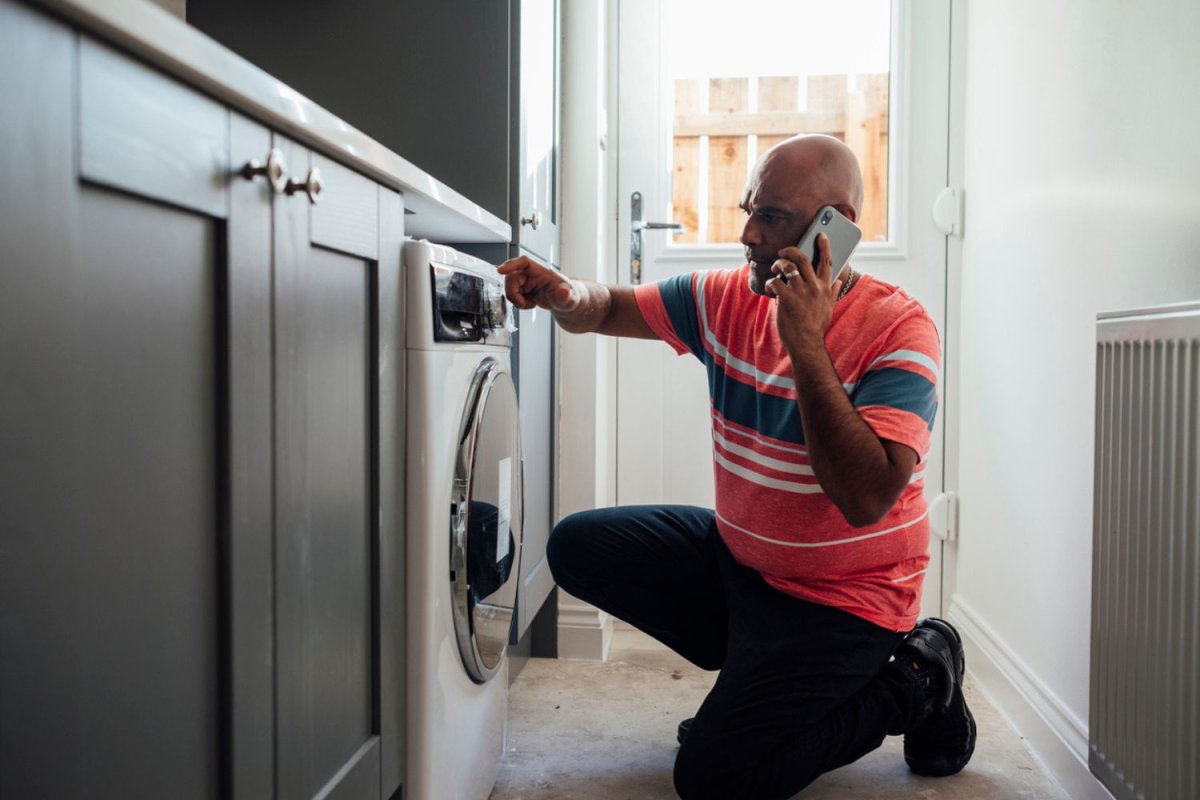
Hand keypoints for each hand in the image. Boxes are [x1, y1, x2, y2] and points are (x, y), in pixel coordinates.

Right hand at [497, 255, 577, 311]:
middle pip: (512, 277)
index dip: (511, 265)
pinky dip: (518, 303)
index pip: (524, 262)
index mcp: (543, 272)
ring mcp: (528, 282)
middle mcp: (533, 275)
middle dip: (513, 293)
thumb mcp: (571, 300)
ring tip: (529, 304)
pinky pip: (513, 294)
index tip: (500, 270)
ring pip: (510, 287)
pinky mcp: (524, 289)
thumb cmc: (571, 297)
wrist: (567, 303)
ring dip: (516, 299)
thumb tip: (564, 292)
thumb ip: (566, 297)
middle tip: (523, 304)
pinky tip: (530, 304)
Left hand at [764, 233, 843, 356]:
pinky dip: (770, 282)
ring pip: (788, 267)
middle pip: (803, 259)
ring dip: (779, 264)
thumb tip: (838, 281)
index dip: (824, 246)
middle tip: (783, 251)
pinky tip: (770, 287)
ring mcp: (800, 292)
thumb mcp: (829, 308)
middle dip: (791, 250)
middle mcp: (814, 287)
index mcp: (825, 288)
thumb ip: (832, 292)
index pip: (827, 261)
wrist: (807, 344)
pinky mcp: (787, 299)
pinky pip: (775, 282)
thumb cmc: (816, 327)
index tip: (820, 235)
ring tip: (775, 268)